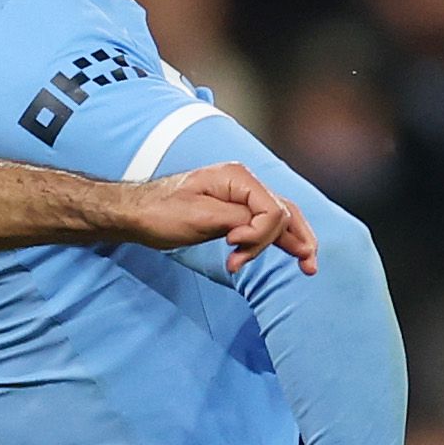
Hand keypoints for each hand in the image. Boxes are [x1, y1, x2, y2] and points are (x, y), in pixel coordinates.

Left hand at [112, 163, 316, 273]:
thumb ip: (237, 219)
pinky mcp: (237, 211)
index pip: (272, 209)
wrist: (137, 213)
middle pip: (283, 213)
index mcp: (237, 177)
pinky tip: (299, 254)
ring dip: (289, 243)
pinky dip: (282, 240)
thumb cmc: (161, 213)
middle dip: (275, 242)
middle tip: (239, 263)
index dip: (259, 234)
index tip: (231, 246)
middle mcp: (245, 182)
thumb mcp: (199, 217)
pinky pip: (268, 224)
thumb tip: (265, 226)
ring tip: (307, 267)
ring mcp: (243, 196)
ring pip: (282, 219)